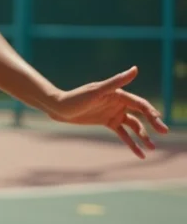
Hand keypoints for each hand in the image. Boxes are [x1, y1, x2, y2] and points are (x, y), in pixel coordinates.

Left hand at [48, 66, 167, 158]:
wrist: (59, 108)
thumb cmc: (76, 98)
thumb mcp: (97, 91)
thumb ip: (116, 81)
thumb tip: (135, 69)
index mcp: (118, 94)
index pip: (140, 103)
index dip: (152, 113)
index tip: (160, 124)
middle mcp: (118, 102)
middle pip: (141, 114)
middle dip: (154, 123)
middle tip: (165, 133)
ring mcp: (113, 113)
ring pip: (134, 126)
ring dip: (144, 136)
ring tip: (152, 148)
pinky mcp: (107, 122)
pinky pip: (123, 134)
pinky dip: (132, 143)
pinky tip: (140, 154)